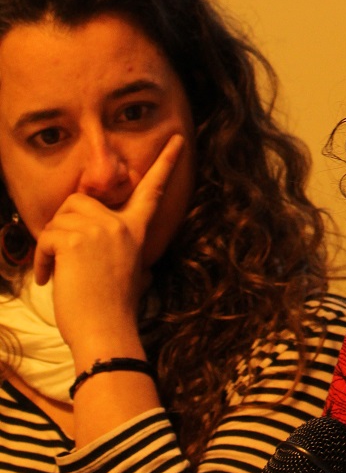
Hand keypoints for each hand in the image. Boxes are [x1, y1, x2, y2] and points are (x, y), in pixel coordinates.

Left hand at [34, 133, 185, 364]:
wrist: (106, 331)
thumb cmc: (112, 309)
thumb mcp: (125, 268)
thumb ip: (114, 244)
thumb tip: (87, 238)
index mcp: (136, 230)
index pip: (153, 190)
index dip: (165, 163)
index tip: (177, 140)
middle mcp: (121, 224)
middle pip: (80, 201)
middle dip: (63, 226)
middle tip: (63, 257)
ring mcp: (100, 230)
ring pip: (60, 216)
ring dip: (50, 243)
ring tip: (57, 271)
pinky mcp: (76, 240)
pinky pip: (47, 236)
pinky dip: (41, 258)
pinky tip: (48, 278)